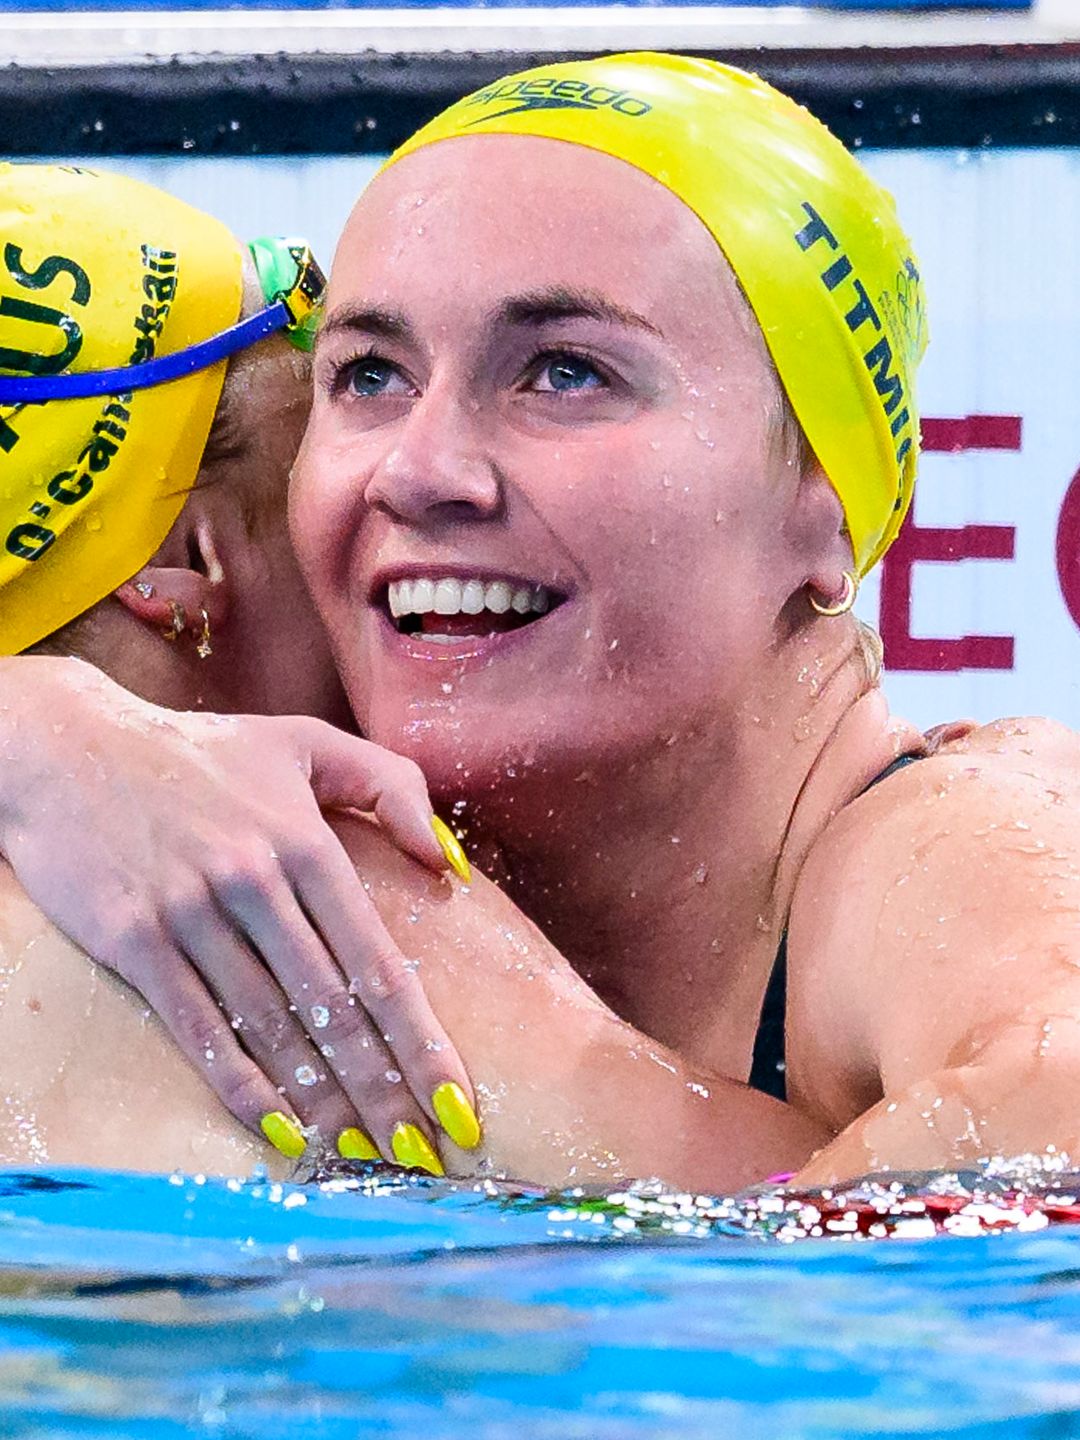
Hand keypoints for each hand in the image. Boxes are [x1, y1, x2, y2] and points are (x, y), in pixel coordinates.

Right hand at [0, 655, 478, 1170]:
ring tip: (367, 1160)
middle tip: (425, 1156)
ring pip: (273, 1029)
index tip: (457, 1103)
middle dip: (385, 1093)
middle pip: (334, 1012)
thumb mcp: (305, 744)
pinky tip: (282, 1133)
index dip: (421, 1041)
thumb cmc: (200, 752)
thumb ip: (391, 787)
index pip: (377, 964)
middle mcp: (255, 882)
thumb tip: (450, 864)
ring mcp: (192, 914)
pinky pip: (200, 1028)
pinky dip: (242, 1086)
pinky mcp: (136, 941)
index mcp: (306, 843)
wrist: (68, 749)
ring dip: (324, 1104)